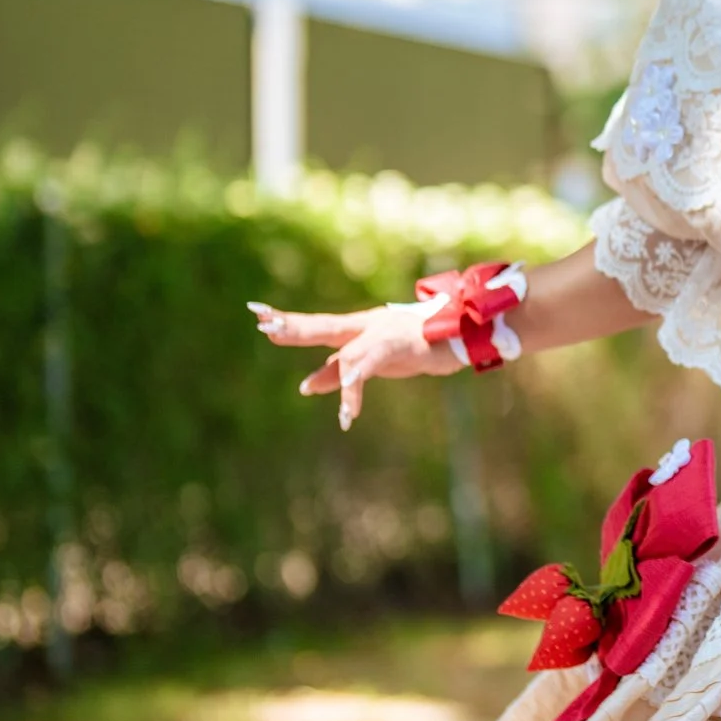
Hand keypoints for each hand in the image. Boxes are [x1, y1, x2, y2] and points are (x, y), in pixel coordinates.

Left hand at [248, 298, 460, 428]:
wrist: (462, 336)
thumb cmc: (418, 348)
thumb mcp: (374, 361)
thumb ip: (339, 372)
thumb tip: (305, 386)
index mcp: (357, 328)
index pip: (316, 324)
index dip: (288, 322)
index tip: (258, 316)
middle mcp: (366, 326)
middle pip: (323, 326)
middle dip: (294, 328)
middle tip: (265, 327)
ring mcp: (383, 333)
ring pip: (350, 355)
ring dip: (339, 379)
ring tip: (330, 405)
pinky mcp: (399, 345)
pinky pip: (374, 366)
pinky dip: (360, 383)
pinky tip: (349, 404)